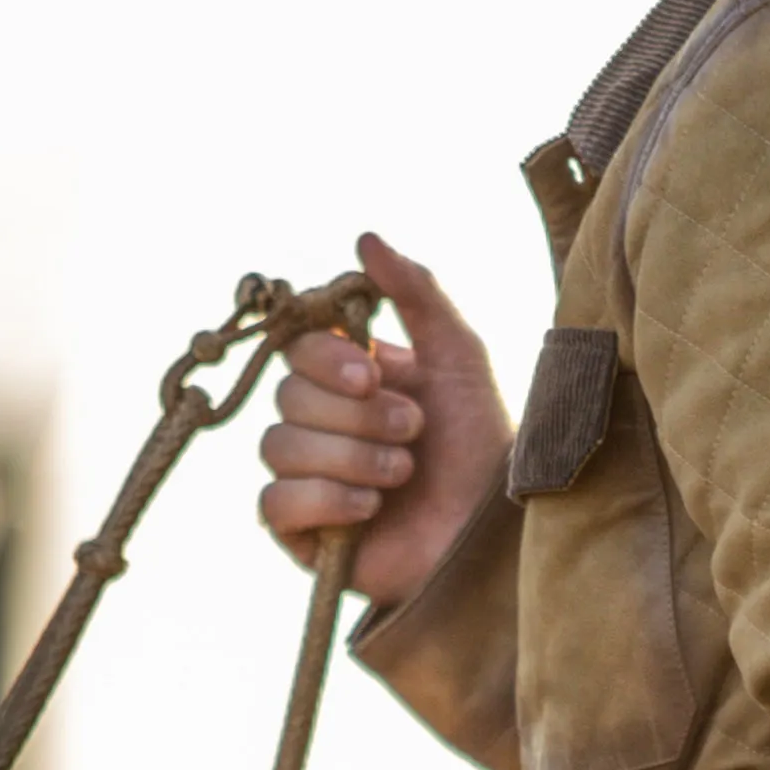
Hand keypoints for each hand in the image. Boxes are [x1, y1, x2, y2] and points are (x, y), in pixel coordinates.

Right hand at [257, 231, 508, 614]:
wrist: (494, 532)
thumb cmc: (481, 445)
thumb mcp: (458, 356)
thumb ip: (417, 293)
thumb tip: (365, 238)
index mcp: (348, 377)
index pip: (297, 345)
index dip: (326, 356)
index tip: (372, 372)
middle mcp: (320, 421)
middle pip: (288, 394)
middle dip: (357, 414)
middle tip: (412, 430)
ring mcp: (305, 476)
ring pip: (279, 445)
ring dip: (351, 457)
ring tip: (403, 474)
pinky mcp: (300, 531)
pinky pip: (275, 502)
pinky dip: (328, 500)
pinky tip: (373, 509)